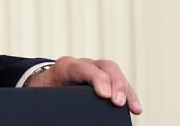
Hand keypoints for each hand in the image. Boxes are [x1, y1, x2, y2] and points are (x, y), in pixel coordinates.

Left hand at [25, 56, 141, 114]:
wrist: (44, 83)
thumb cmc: (44, 88)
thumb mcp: (44, 92)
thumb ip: (52, 100)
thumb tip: (58, 114)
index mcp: (65, 67)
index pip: (83, 68)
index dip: (96, 78)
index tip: (105, 94)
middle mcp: (83, 65)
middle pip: (105, 67)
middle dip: (115, 84)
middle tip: (118, 102)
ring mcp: (96, 70)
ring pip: (115, 74)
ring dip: (126, 90)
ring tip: (134, 108)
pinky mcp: (104, 79)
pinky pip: (119, 84)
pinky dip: (128, 95)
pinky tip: (135, 108)